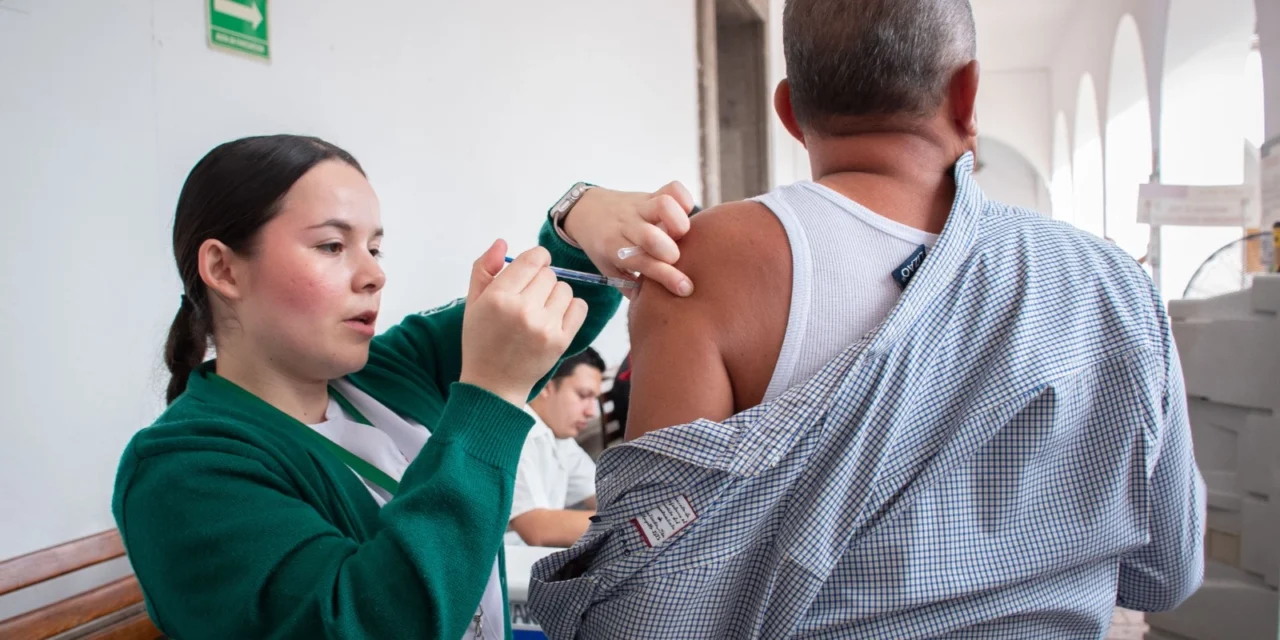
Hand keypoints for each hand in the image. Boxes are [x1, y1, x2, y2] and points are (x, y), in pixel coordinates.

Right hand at [459, 241, 588, 406]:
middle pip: (549, 274)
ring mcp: (544, 327)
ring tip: (539, 311)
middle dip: (541, 281)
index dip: (536, 259)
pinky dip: (570, 309)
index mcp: (498, 297)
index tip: (532, 268)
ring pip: (565, 289)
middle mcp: (523, 310)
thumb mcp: (473, 302)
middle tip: (528, 299)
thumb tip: (503, 242)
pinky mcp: (561, 341)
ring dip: (555, 296)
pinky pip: (579, 307)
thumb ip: (485, 268)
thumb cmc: (482, 341)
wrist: (493, 384)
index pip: (532, 259)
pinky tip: (554, 318)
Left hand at [562, 182, 695, 297]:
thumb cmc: (602, 245)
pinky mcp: (649, 193)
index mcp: (614, 247)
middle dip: (671, 251)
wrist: (586, 210)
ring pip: (663, 205)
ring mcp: (638, 207)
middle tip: (675, 256)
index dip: (667, 276)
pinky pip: (673, 188)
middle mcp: (626, 225)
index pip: (642, 262)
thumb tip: (655, 305)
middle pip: (651, 236)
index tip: (685, 288)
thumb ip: (629, 286)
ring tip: (680, 234)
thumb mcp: (607, 269)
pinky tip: (684, 214)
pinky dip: (685, 200)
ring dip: (679, 221)